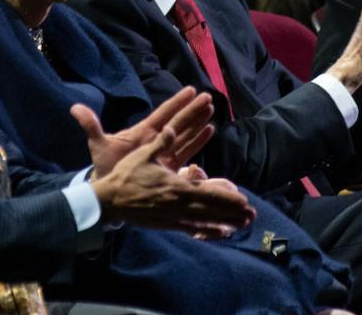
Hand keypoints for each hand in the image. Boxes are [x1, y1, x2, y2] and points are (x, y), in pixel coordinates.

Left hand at [71, 86, 214, 176]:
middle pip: (178, 122)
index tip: (190, 90)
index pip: (163, 114)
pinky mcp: (168, 167)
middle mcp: (156, 140)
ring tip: (211, 112)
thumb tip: (75, 108)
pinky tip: (209, 132)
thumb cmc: (105, 167)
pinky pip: (187, 152)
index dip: (176, 102)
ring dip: (198, 124)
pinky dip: (198, 142)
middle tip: (208, 98)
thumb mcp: (99, 146)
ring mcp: (164, 153)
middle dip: (193, 111)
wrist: (110, 190)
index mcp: (143, 132)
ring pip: (185, 135)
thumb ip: (91, 126)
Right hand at [91, 125, 255, 235]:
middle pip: (211, 208)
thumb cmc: (126, 175)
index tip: (243, 199)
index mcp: (175, 185)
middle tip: (252, 215)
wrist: (110, 200)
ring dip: (225, 222)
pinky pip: (191, 229)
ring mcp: (173, 216)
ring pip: (204, 220)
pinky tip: (220, 233)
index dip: (226, 196)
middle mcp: (177, 203)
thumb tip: (172, 128)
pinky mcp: (167, 224)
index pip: (206, 191)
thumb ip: (161, 142)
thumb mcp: (143, 154)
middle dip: (232, 212)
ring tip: (243, 224)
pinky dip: (207, 231)